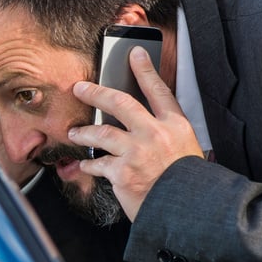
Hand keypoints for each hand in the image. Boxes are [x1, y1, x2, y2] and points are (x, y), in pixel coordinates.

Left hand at [67, 47, 203, 219]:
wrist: (186, 208)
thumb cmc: (186, 181)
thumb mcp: (186, 147)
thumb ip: (166, 133)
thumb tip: (143, 123)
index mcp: (175, 125)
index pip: (158, 90)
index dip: (145, 69)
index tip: (134, 53)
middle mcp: (155, 133)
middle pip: (120, 102)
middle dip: (96, 92)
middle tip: (80, 88)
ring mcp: (137, 152)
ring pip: (101, 132)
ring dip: (84, 132)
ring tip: (75, 133)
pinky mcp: (122, 172)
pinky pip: (98, 164)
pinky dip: (89, 165)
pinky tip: (85, 165)